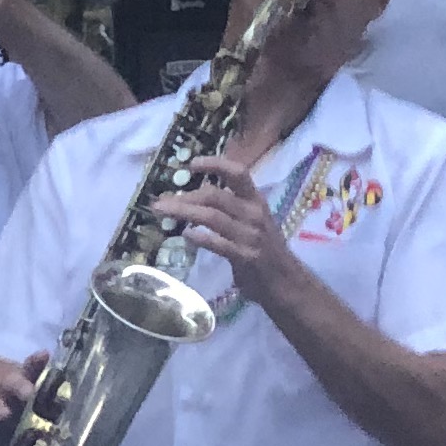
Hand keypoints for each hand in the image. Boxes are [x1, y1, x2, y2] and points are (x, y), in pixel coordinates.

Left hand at [163, 164, 304, 305]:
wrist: (285, 281)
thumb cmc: (265, 248)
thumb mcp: (253, 221)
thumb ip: (230, 208)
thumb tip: (195, 197)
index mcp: (256, 201)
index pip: (238, 173)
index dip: (215, 165)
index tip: (192, 164)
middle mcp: (254, 214)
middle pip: (215, 196)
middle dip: (185, 196)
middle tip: (160, 201)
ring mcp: (250, 235)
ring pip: (212, 217)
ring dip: (183, 212)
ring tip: (161, 211)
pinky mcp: (246, 257)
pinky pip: (219, 244)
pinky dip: (201, 238)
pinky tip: (186, 235)